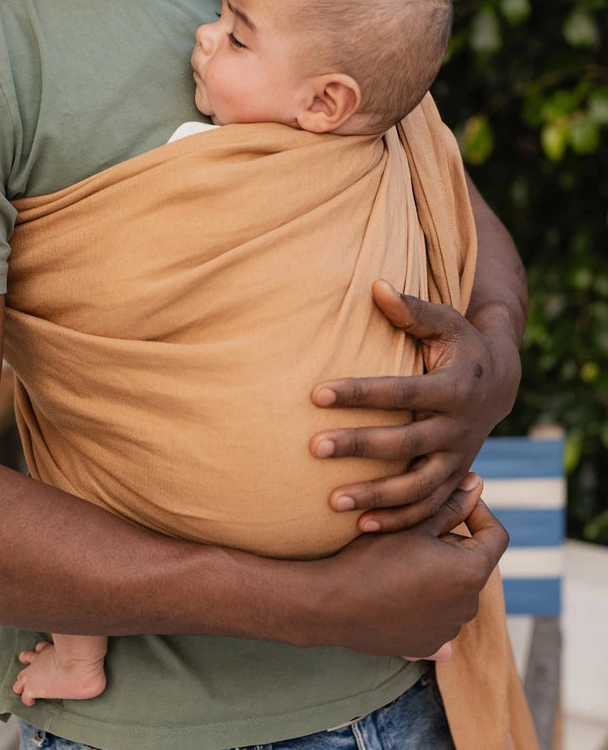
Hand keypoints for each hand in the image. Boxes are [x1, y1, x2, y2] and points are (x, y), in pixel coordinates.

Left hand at [310, 280, 520, 531]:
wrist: (500, 382)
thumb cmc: (459, 346)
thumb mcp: (445, 323)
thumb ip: (412, 310)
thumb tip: (376, 286)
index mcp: (453, 388)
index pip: (400, 391)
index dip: (359, 393)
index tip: (315, 394)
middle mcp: (458, 429)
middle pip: (405, 443)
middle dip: (359, 446)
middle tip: (313, 448)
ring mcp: (457, 460)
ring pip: (417, 488)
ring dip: (376, 497)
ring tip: (332, 503)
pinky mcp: (453, 480)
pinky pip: (427, 509)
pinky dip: (398, 521)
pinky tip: (361, 527)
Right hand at [321, 474, 506, 657]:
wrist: (333, 603)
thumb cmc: (372, 558)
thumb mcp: (412, 524)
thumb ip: (451, 504)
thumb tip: (477, 482)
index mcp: (471, 571)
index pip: (495, 536)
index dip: (479, 512)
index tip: (453, 500)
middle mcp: (469, 605)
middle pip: (469, 563)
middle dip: (448, 544)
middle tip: (411, 528)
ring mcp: (449, 629)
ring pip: (452, 589)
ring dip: (435, 573)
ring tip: (398, 559)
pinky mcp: (429, 645)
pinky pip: (435, 617)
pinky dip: (422, 603)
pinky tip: (396, 593)